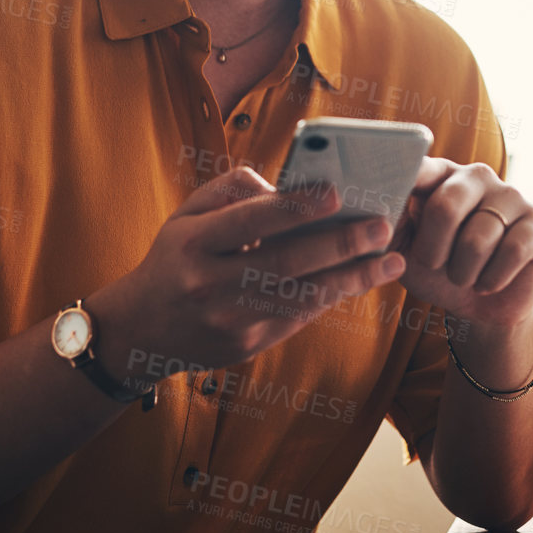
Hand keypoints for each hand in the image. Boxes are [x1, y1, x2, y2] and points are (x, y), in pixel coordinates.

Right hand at [94, 165, 407, 382]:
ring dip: (353, 278)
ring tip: (391, 260)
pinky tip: (361, 280)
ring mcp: (230, 320)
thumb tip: (284, 186)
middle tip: (382, 227)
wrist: (141, 331)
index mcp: (193, 244)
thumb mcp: (185, 215)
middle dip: (340, 244)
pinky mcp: (248, 346)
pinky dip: (333, 296)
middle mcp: (211, 284)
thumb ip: (231, 191)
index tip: (337, 192)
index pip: (251, 221)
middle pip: (286, 262)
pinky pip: (299, 317)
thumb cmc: (174, 259)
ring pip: (302, 296)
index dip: (296, 207)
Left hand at [391, 158, 532, 331]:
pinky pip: (512, 252)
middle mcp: (476, 175)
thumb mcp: (401, 251)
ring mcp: (510, 195)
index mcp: (439, 174)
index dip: (404, 174)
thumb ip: (386, 226)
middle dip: (433, 250)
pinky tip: (488, 281)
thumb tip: (371, 211)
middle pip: (446, 206)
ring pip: (477, 240)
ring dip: (462, 273)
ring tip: (463, 275)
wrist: (479, 306)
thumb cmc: (436, 270)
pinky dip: (492, 279)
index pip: (419, 166)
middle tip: (434, 264)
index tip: (383, 177)